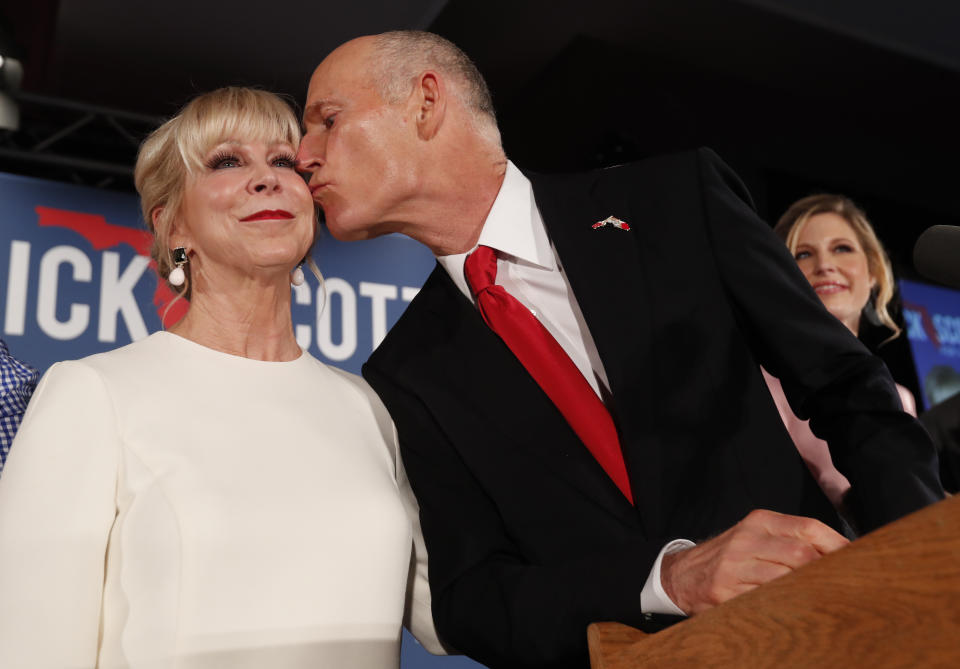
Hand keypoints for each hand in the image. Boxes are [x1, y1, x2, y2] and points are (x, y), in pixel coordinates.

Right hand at [660, 509, 847, 614]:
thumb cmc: (730, 556)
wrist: (680, 574)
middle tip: (847, 588)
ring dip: (809, 593)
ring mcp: (733, 567)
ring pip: (785, 580)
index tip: (861, 562)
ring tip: (827, 602)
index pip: (808, 528)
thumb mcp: (755, 536)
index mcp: (758, 521)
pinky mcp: (724, 592)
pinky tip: (796, 612)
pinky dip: (785, 608)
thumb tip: (843, 556)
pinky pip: (765, 602)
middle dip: (826, 573)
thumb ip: (791, 540)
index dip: (838, 546)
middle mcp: (745, 540)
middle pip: (801, 554)